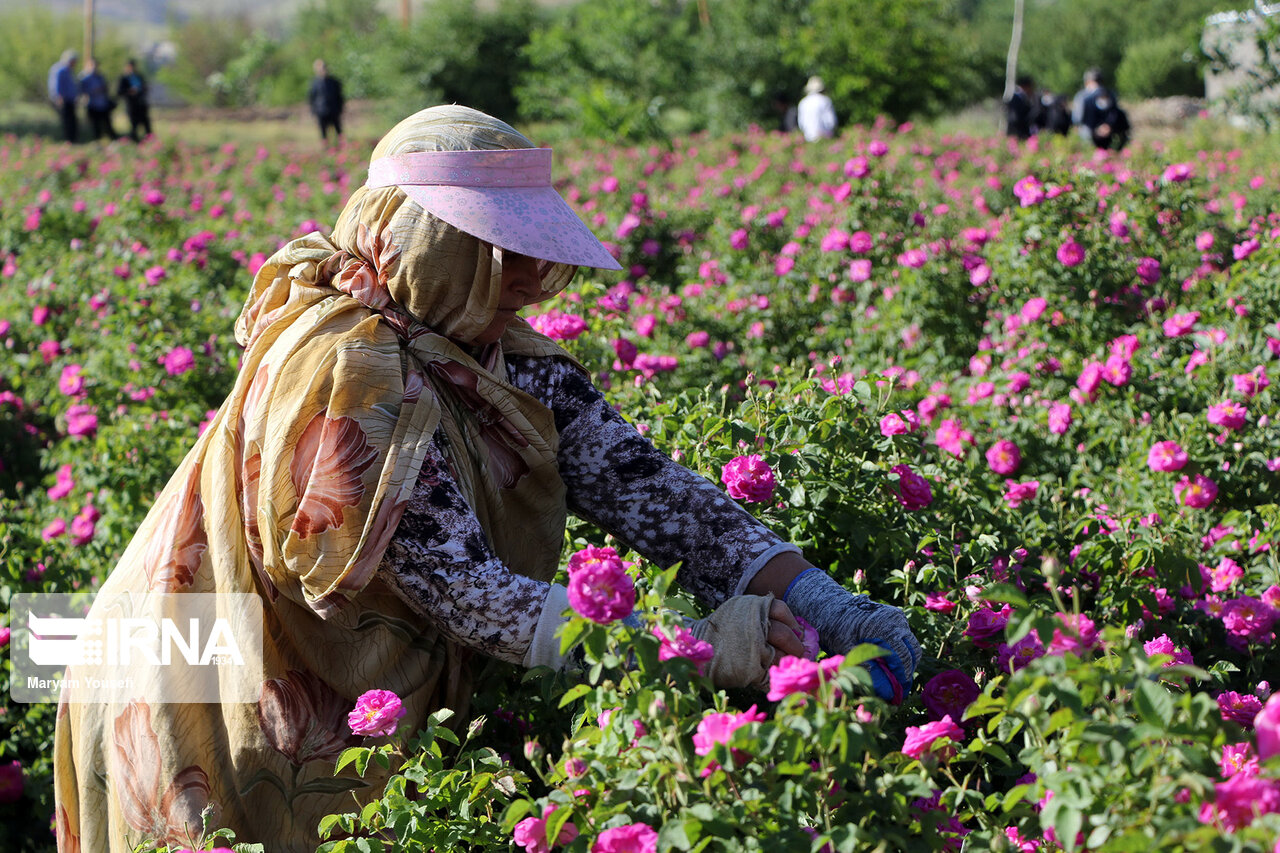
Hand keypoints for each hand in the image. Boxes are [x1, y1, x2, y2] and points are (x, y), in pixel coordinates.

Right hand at [689, 594, 806, 689]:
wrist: (698, 646)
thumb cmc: (723, 629)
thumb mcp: (739, 610)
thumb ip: (761, 614)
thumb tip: (796, 630)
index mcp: (752, 608)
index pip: (780, 610)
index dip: (792, 622)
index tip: (796, 631)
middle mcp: (754, 625)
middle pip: (785, 634)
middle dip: (795, 645)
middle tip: (799, 651)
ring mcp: (752, 647)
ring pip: (781, 655)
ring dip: (787, 660)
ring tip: (787, 662)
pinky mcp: (749, 667)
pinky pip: (770, 672)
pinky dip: (774, 673)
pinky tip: (773, 671)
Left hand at [783, 569, 920, 700]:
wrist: (829, 606)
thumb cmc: (835, 628)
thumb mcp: (846, 650)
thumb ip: (867, 669)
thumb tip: (887, 692)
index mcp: (885, 626)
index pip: (903, 658)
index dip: (902, 678)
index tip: (897, 695)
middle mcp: (896, 620)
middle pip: (913, 652)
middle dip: (907, 673)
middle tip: (898, 692)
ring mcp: (897, 618)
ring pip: (911, 646)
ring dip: (905, 664)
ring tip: (893, 682)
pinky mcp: (895, 618)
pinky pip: (904, 640)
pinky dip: (900, 654)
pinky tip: (888, 666)